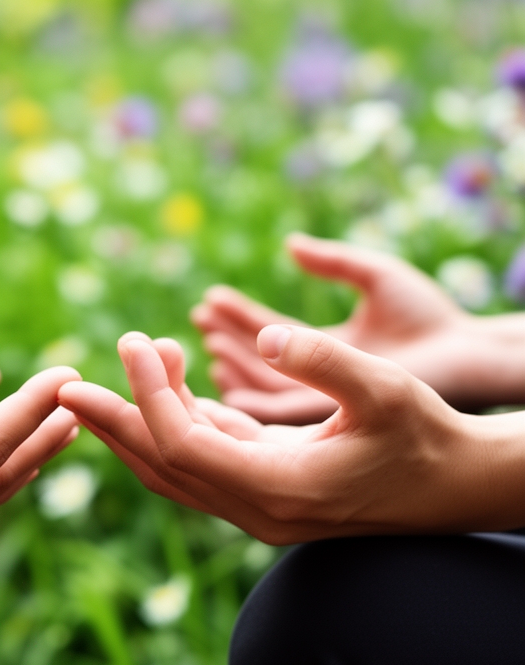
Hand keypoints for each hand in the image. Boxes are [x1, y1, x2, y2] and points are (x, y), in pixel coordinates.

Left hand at [57, 328, 523, 544]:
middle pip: (160, 466)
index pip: (184, 444)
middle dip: (110, 423)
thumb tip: (261, 337)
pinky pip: (202, 463)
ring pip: (175, 469)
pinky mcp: (262, 494)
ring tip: (116, 369)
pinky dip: (178, 425)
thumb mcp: (385, 390)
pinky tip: (169, 385)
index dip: (149, 394)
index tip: (133, 340)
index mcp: (277, 489)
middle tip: (61, 385)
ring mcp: (256, 508)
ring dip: (139, 421)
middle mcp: (255, 510)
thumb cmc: (426, 437)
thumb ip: (324, 362)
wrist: (453, 487)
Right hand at [191, 233, 478, 423]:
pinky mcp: (326, 421)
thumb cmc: (431, 318)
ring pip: (260, 388)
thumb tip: (291, 244)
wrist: (467, 356)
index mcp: (329, 352)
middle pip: (260, 362)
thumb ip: (333, 262)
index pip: (272, 336)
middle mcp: (322, 381)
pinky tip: (226, 379)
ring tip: (207, 343)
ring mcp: (324, 402)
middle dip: (226, 341)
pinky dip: (247, 394)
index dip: (239, 318)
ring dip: (233, 365)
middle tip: (197, 322)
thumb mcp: (376, 278)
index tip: (210, 302)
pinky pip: (273, 413)